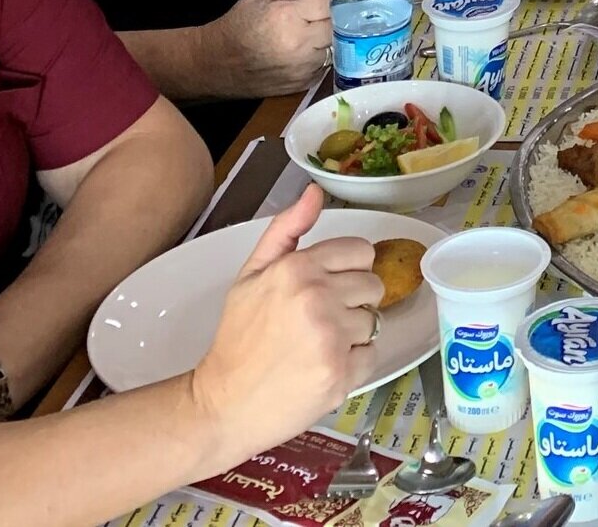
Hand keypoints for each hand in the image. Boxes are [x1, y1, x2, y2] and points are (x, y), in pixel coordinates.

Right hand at [187, 187, 381, 460]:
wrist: (223, 404)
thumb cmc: (237, 340)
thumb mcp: (250, 276)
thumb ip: (286, 230)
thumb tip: (315, 192)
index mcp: (297, 268)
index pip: (361, 251)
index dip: (347, 269)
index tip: (328, 287)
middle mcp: (318, 297)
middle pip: (373, 285)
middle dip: (352, 301)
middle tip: (319, 321)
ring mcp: (332, 337)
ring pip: (374, 321)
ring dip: (352, 334)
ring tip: (316, 346)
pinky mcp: (341, 374)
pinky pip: (372, 356)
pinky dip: (353, 364)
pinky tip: (321, 368)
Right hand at [207, 0, 332, 98]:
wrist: (214, 64)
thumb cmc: (237, 24)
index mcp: (287, 16)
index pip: (331, 3)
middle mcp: (299, 45)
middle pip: (340, 26)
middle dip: (336, 17)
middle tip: (324, 14)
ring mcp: (303, 68)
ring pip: (338, 47)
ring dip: (331, 38)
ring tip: (313, 32)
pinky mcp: (303, 84)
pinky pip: (328, 64)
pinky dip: (323, 55)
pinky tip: (306, 50)